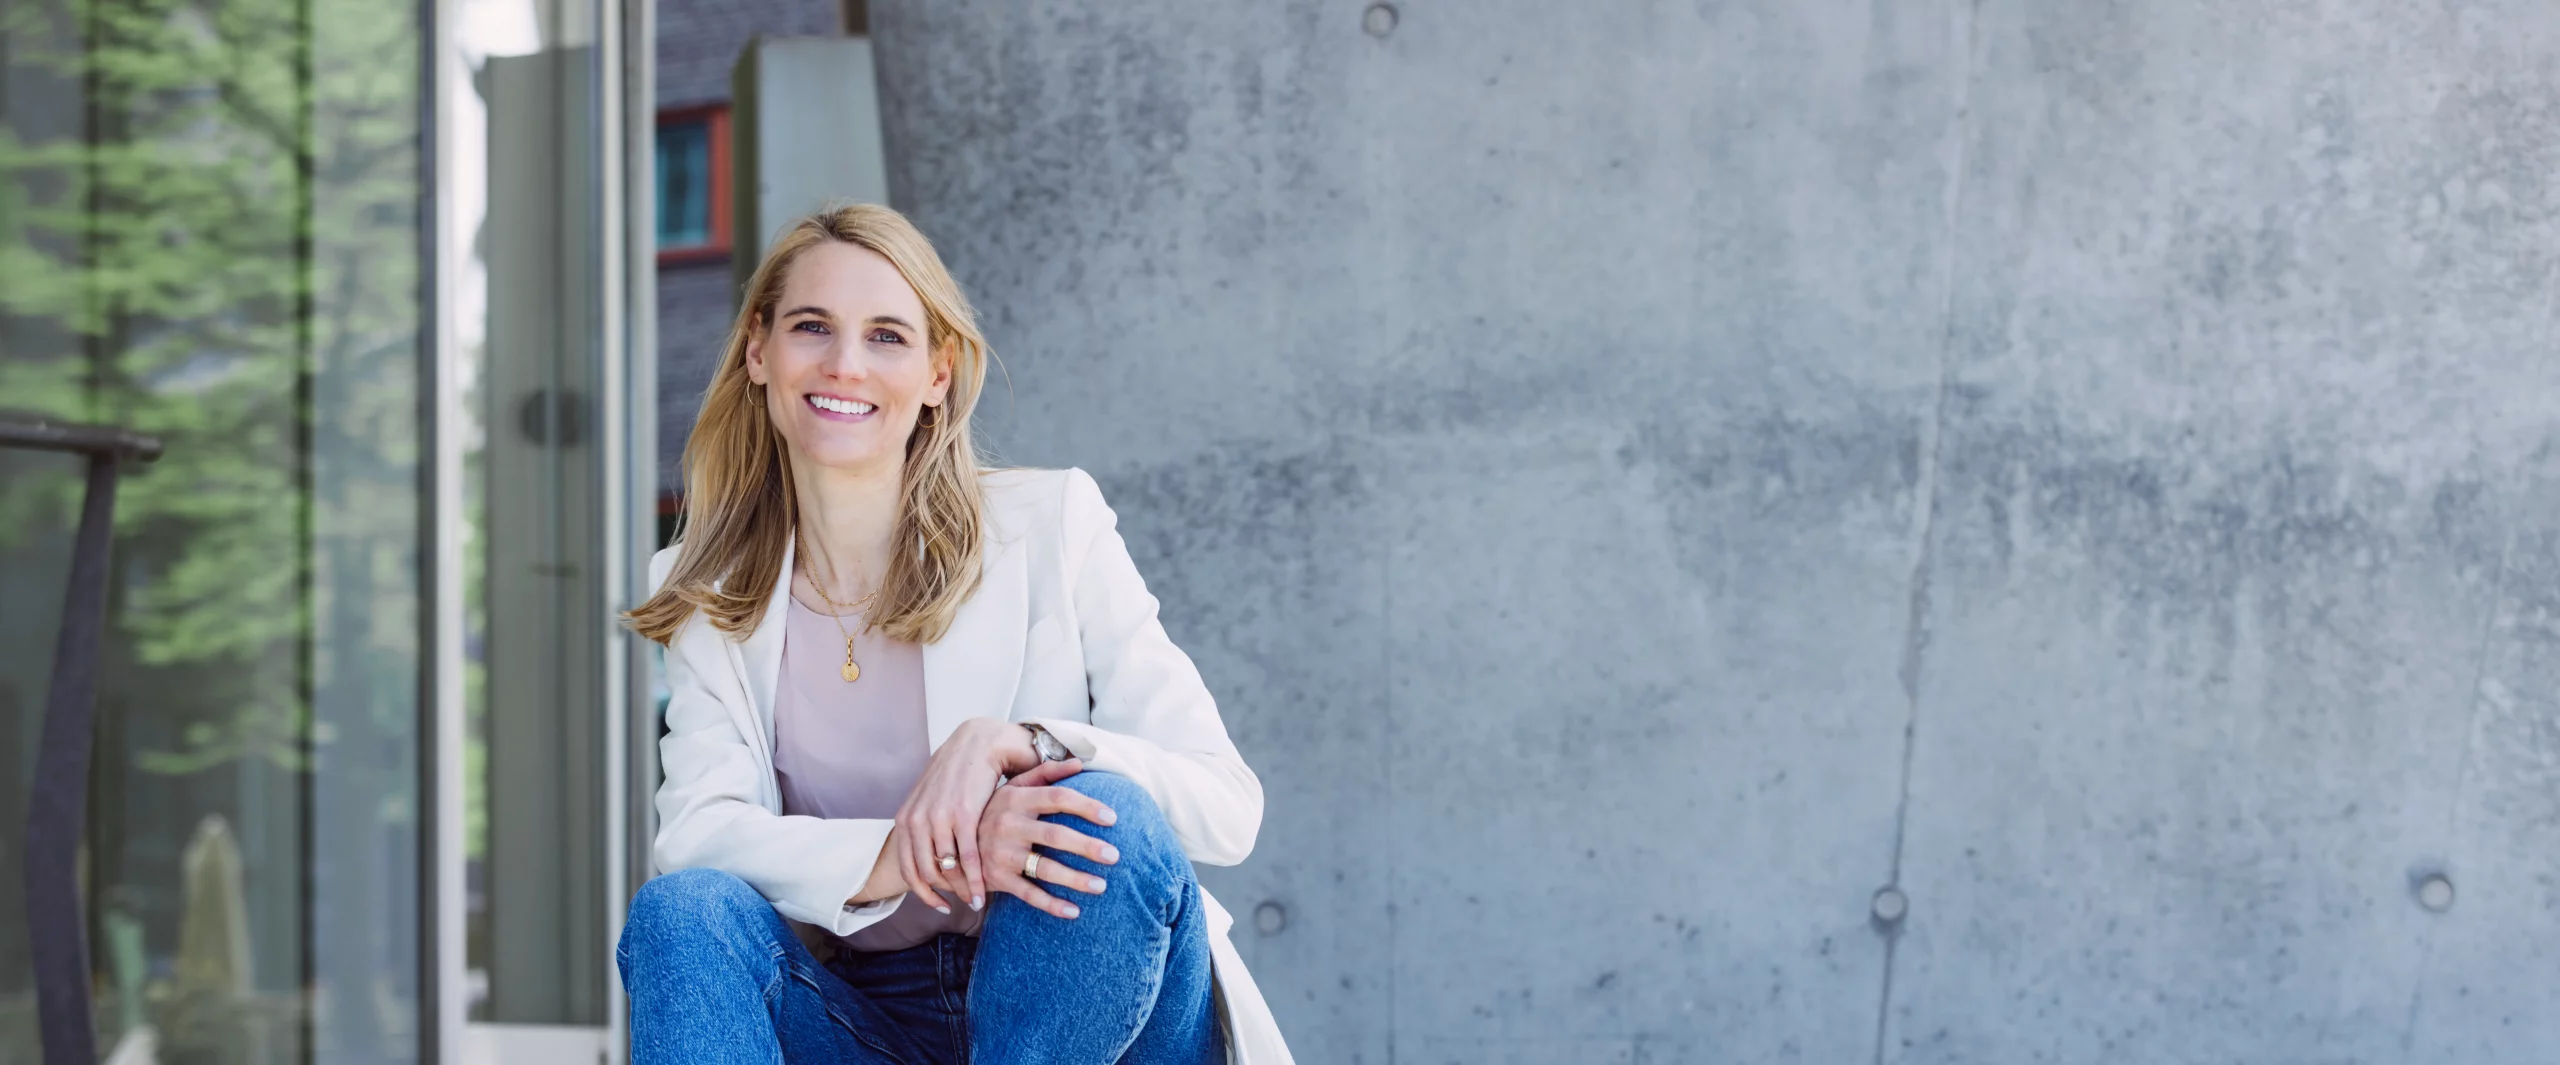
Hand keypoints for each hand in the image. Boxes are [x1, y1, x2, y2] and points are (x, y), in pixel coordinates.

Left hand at [892, 718, 1043, 913]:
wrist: (979, 741)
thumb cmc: (959, 771)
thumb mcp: (931, 797)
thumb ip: (925, 823)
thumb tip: (929, 851)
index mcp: (906, 818)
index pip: (907, 867)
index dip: (921, 892)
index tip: (938, 905)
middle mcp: (917, 820)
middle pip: (926, 873)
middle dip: (944, 894)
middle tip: (960, 904)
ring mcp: (939, 818)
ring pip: (947, 869)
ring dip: (961, 890)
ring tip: (975, 900)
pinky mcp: (964, 815)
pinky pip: (967, 858)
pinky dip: (974, 880)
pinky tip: (982, 892)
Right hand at [976, 757, 1118, 918]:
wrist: (953, 843)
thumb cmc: (994, 811)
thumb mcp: (1013, 788)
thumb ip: (1045, 774)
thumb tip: (1079, 762)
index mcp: (1017, 799)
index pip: (1058, 798)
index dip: (1086, 806)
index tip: (1113, 818)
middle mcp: (1008, 825)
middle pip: (1055, 835)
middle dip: (1087, 846)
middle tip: (1115, 855)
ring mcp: (1001, 853)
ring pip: (1044, 868)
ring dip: (1075, 879)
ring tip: (1101, 886)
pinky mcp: (996, 878)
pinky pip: (1028, 894)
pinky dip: (1051, 904)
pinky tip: (1074, 911)